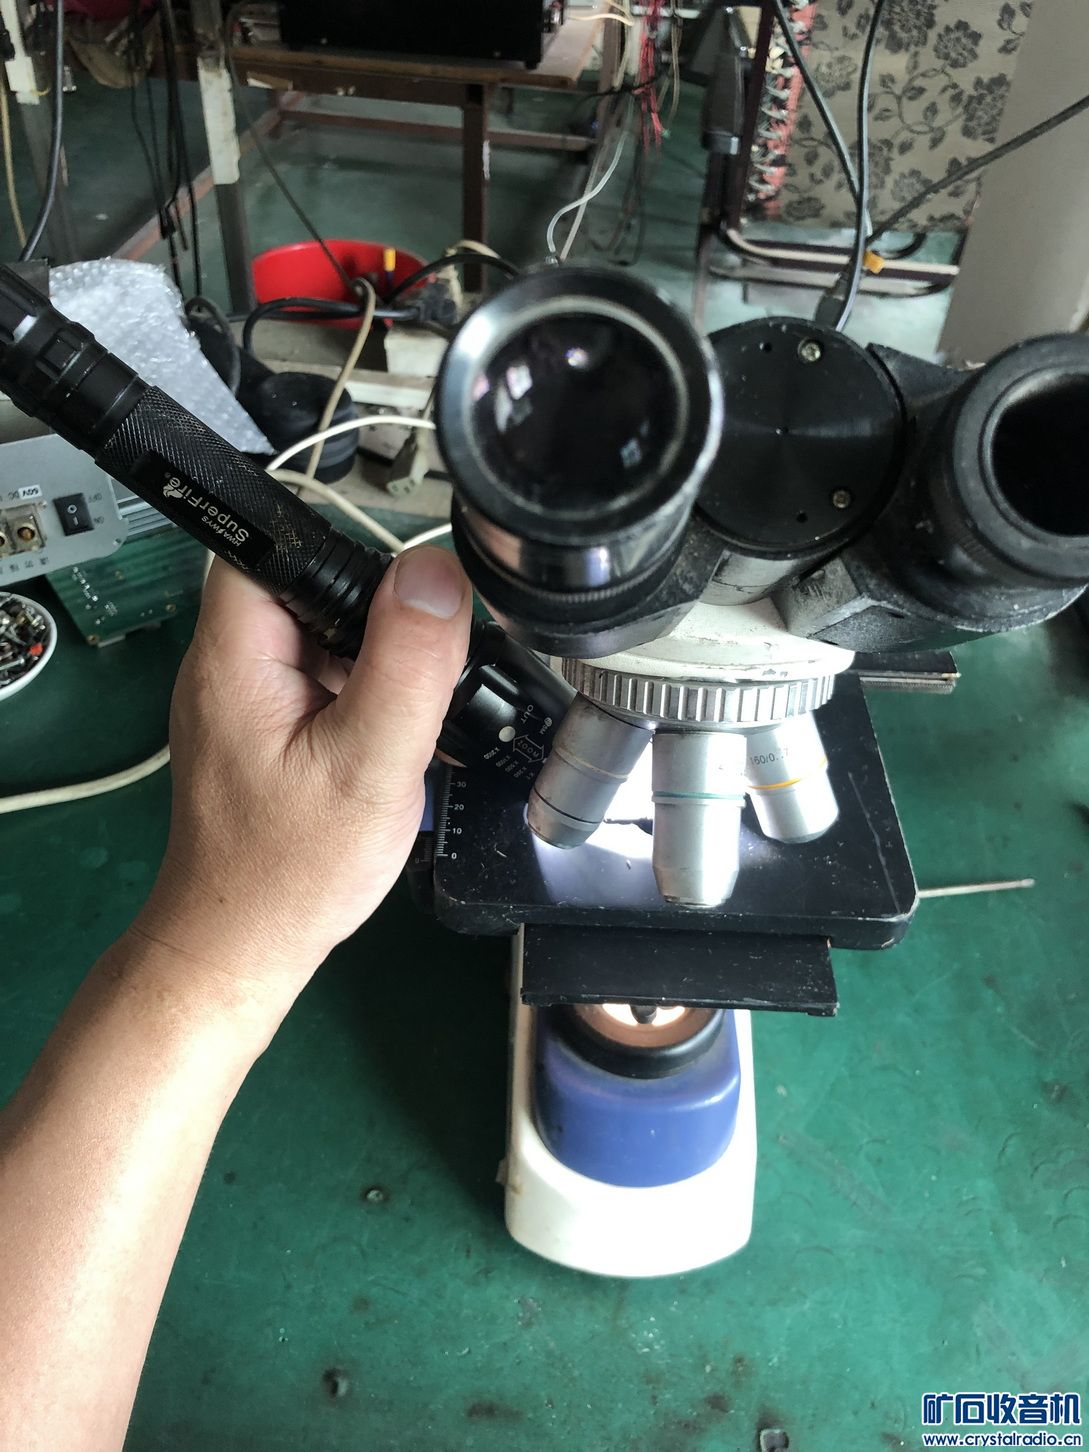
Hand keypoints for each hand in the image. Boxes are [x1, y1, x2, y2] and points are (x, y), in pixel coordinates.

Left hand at [132, 547, 471, 1026]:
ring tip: (405, 714)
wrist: (245, 947)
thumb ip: (407, 663)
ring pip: (321, 628)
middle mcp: (227, 662)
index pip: (273, 540)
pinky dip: (363, 692)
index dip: (345, 548)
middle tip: (421, 668)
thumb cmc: (291, 872)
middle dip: (375, 610)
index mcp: (235, 653)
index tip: (405, 596)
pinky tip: (389, 737)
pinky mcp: (265, 724)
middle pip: (306, 580)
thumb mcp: (369, 763)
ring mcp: (244, 695)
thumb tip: (435, 571)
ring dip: (375, 655)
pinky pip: (321, 674)